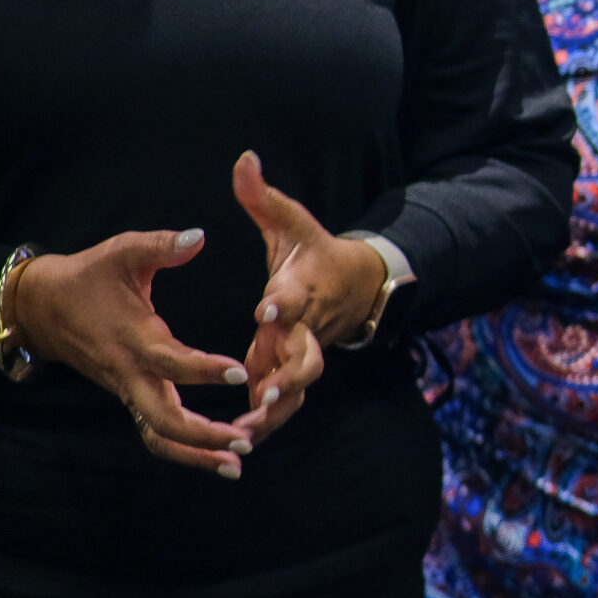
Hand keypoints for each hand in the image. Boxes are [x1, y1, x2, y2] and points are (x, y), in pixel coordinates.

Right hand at [0, 229, 257, 475]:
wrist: (43, 307)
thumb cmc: (89, 276)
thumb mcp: (122, 252)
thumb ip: (160, 245)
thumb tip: (198, 236)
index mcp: (134, 338)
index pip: (170, 361)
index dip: (202, 369)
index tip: (239, 371)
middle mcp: (131, 372)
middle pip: (162, 418)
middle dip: (203, 434)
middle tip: (246, 439)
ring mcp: (128, 389)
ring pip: (158, 435)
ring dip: (196, 453)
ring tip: (238, 463)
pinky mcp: (130, 396)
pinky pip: (155, 431)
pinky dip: (184, 448)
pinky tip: (217, 457)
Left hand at [231, 150, 387, 443]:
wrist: (358, 286)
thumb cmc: (316, 253)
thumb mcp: (293, 222)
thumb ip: (262, 196)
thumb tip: (243, 157)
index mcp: (301, 289)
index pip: (293, 296)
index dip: (282, 303)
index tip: (266, 309)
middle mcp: (305, 326)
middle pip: (306, 354)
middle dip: (290, 373)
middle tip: (270, 390)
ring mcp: (302, 352)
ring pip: (297, 387)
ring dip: (277, 409)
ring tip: (250, 429)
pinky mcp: (292, 370)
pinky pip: (284, 401)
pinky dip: (266, 421)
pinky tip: (239, 441)